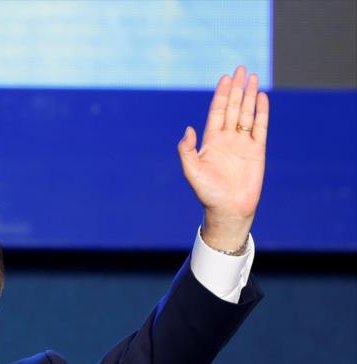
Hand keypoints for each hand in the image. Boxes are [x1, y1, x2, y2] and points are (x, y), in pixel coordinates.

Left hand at [178, 66, 268, 250]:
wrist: (228, 209)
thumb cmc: (207, 192)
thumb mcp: (191, 170)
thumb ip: (186, 149)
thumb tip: (188, 128)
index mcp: (210, 141)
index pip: (217, 112)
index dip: (221, 95)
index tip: (225, 78)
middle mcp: (227, 139)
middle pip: (233, 108)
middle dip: (236, 89)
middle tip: (241, 69)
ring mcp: (243, 143)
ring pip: (247, 114)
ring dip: (250, 96)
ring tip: (253, 77)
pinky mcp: (257, 151)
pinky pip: (260, 128)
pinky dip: (261, 112)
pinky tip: (262, 98)